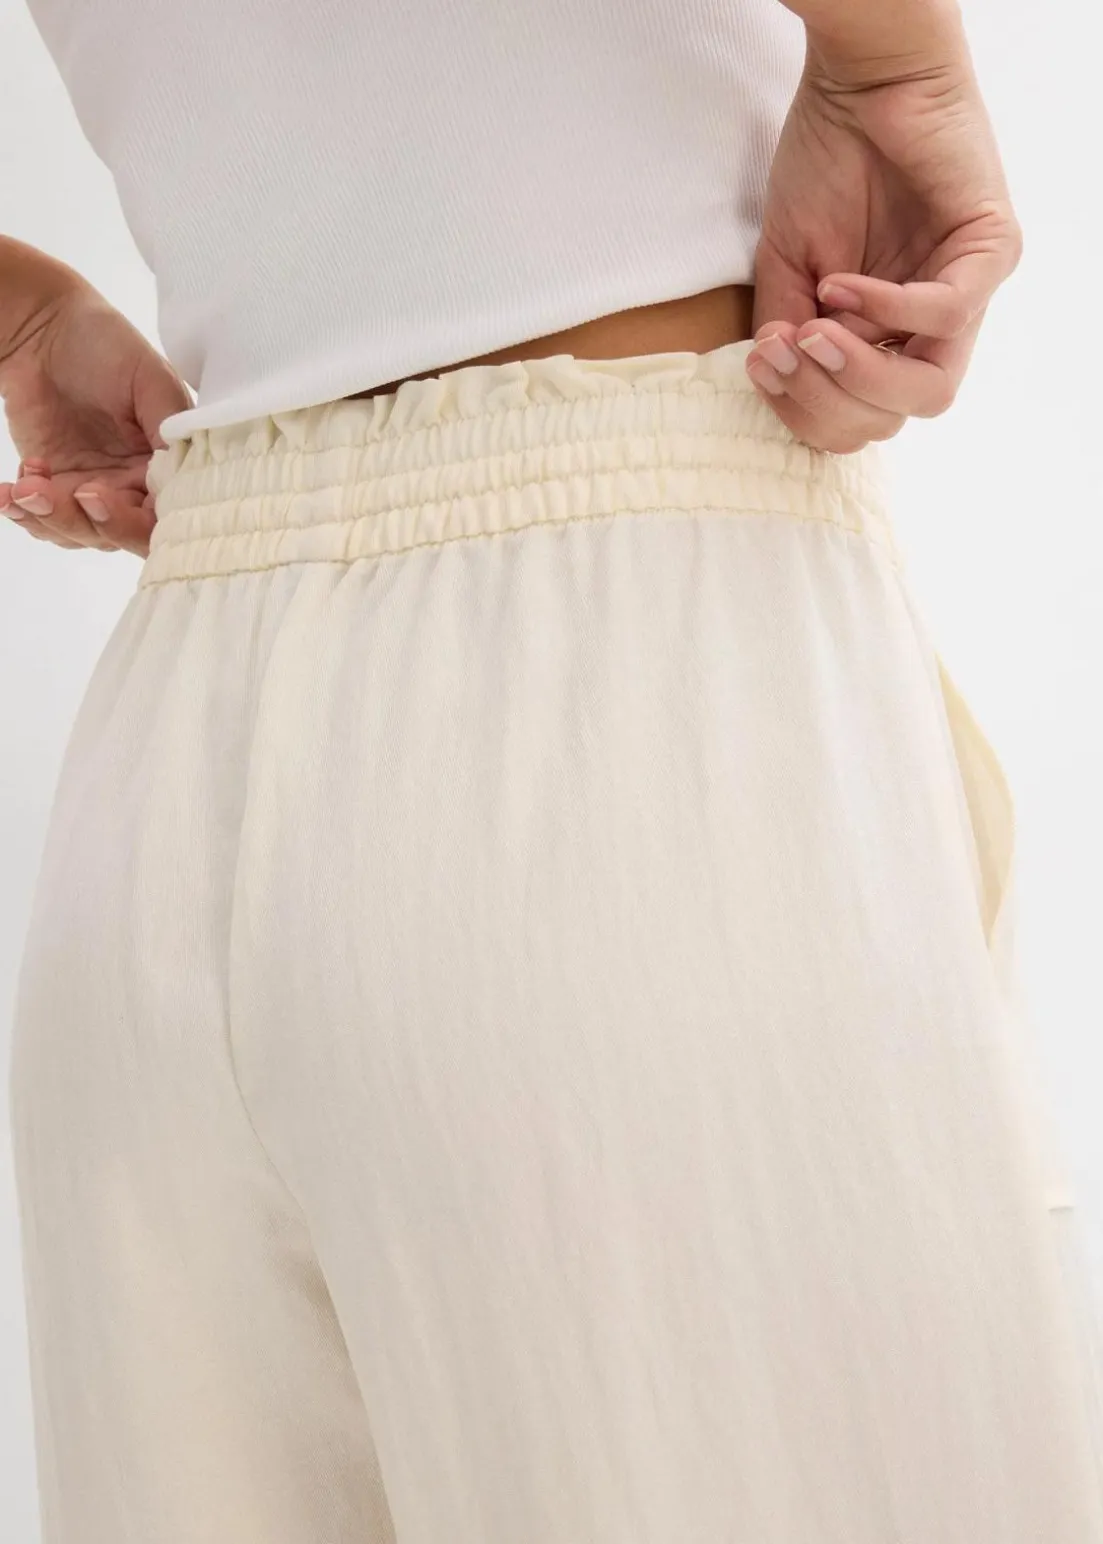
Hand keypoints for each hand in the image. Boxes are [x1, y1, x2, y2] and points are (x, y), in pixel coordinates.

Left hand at [0, 275, 191, 556]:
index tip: (96, 494)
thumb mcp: (150, 378)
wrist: (43, 329)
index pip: (162, 519)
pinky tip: (13, 487)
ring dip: (48, 519)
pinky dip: (25, 513)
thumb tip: (180, 476)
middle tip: (51, 491)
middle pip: (118, 535)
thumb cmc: (104, 344)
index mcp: (167, 465)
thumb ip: (170, 428)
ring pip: (79, 533)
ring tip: (24, 485)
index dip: (131, 521)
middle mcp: (135, 485)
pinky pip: (44, 521)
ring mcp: (94, 488)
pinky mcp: (55, 485)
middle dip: (82, 521)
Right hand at [748, 19, 1021, 453]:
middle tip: (785, 352)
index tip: (762, 362)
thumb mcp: (788, 267)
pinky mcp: (992, 252)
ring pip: (929, 390)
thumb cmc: (826, 164)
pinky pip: (947, 314)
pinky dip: (888, 308)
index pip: (853, 419)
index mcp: (884, 341)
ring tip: (813, 332)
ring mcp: (966, 295)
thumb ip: (787, 331)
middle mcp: (929, 332)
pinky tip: (842, 286)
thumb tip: (780, 376)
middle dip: (825, 399)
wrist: (859, 80)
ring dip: (859, 372)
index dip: (802, 408)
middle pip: (888, 418)